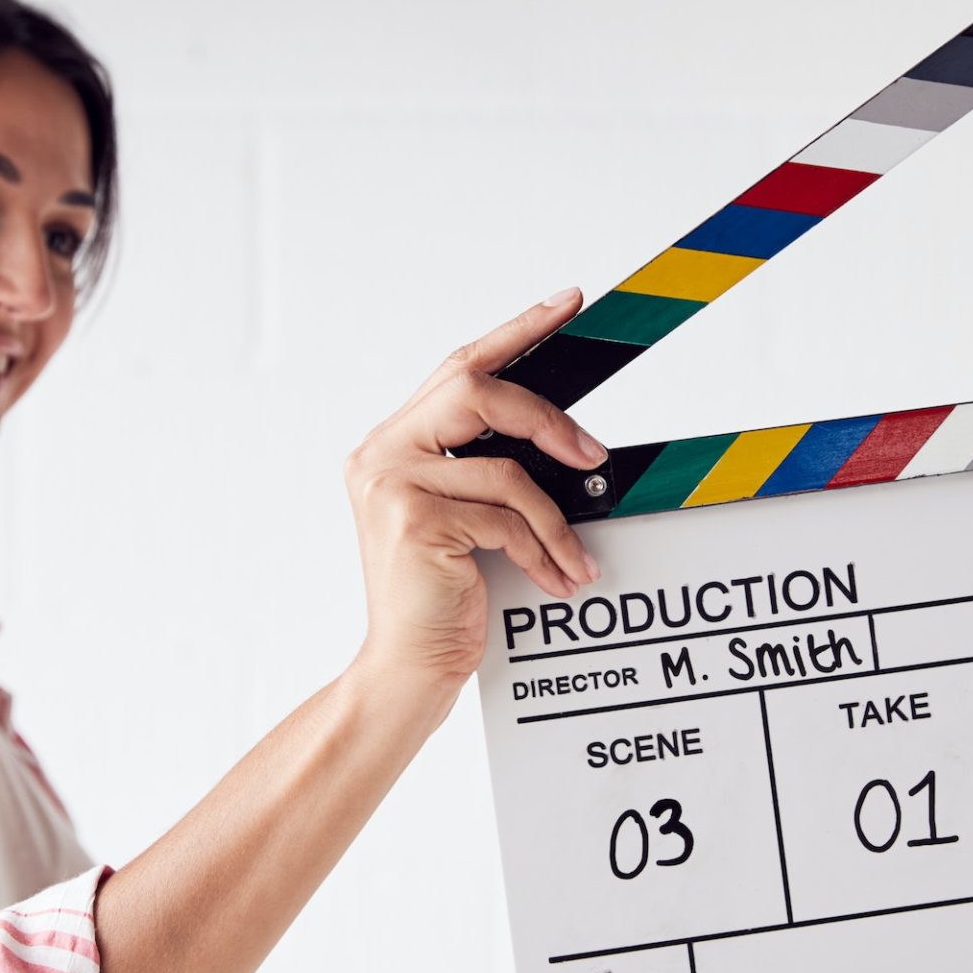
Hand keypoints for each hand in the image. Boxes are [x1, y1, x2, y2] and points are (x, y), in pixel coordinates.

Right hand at [344, 287, 605, 691]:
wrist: (408, 668)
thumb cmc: (441, 598)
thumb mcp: (469, 521)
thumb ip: (492, 471)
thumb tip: (568, 442)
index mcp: (393, 444)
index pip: (458, 368)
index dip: (515, 332)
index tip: (564, 304)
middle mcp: (381, 453)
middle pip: (474, 390)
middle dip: (545, 418)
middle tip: (592, 453)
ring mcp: (390, 483)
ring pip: (504, 469)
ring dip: (555, 519)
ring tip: (577, 557)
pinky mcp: (412, 519)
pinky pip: (504, 517)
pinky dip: (542, 550)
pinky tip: (553, 578)